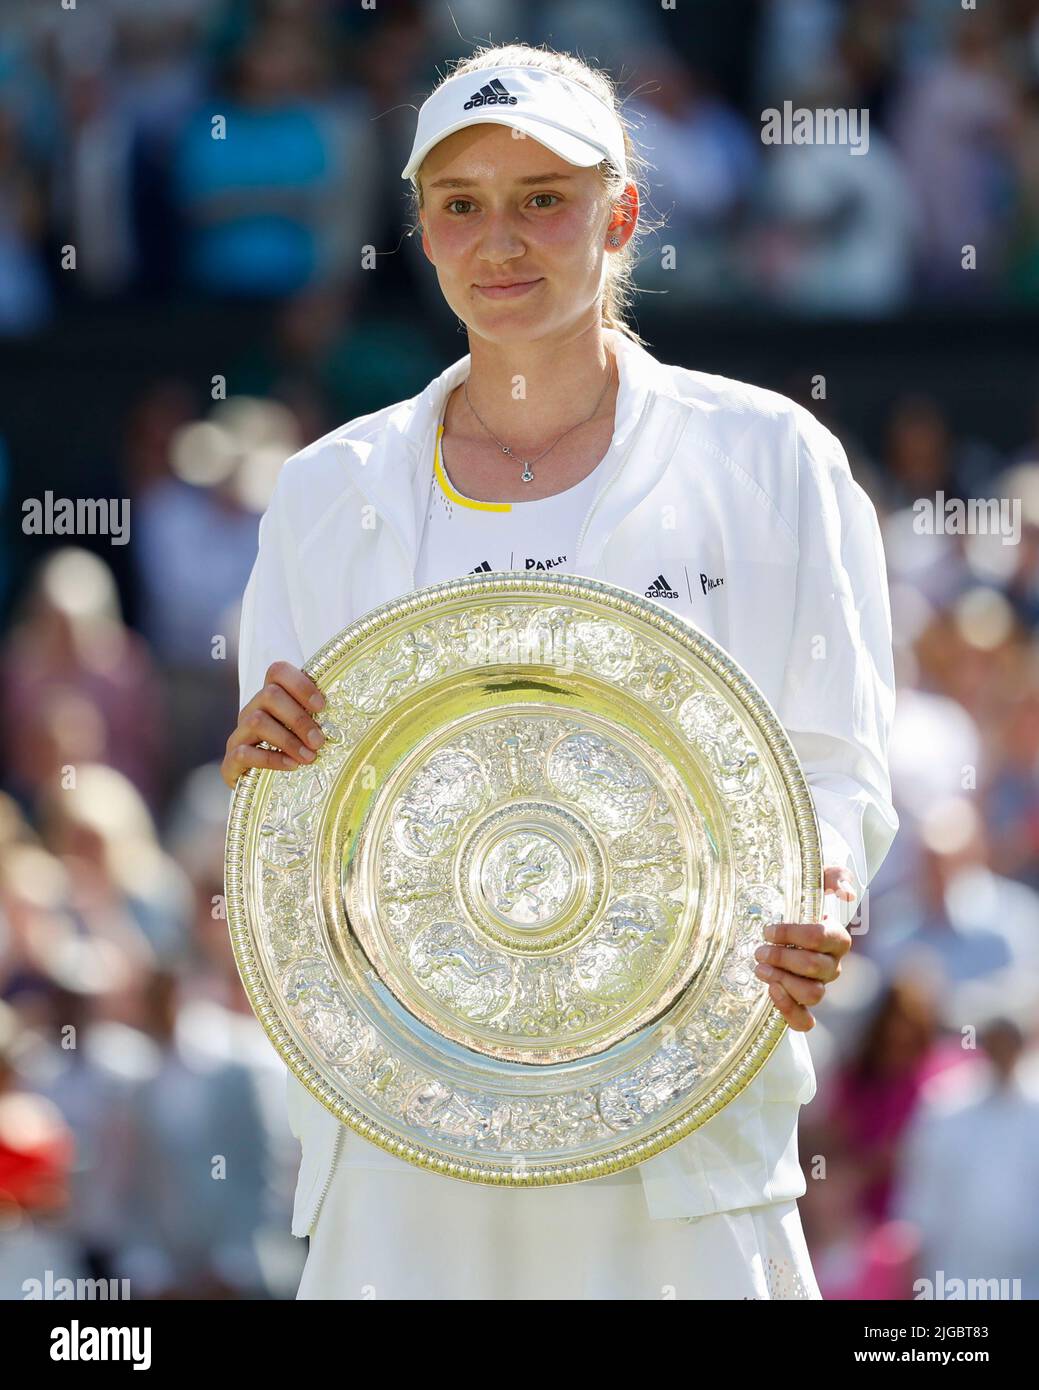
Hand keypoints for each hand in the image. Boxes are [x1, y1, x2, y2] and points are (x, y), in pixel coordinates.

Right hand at [221, 660, 325, 788]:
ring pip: (257, 721)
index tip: (321, 706)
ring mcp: (239, 734)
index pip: (277, 672)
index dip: (300, 684)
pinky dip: (271, 759)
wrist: (259, 786)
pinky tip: (292, 766)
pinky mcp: (230, 760)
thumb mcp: (304, 733)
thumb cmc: (290, 753)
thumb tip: (359, 720)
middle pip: (270, 695)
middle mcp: (251, 710)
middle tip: (319, 741)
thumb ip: (319, 721)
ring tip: (309, 757)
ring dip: (288, 740)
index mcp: (270, 698)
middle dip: (299, 718)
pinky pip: (245, 752)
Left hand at [753, 865, 856, 1030]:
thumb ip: (834, 876)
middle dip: (783, 958)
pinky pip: (804, 1021)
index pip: (822, 938)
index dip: (794, 935)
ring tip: (759, 968)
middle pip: (816, 968)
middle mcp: (832, 965)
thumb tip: (847, 892)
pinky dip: (789, 1011)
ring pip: (813, 994)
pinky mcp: (802, 1005)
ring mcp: (819, 987)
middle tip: (758, 950)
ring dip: (783, 981)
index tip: (768, 930)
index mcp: (837, 937)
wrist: (778, 925)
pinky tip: (771, 992)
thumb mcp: (814, 880)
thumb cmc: (798, 900)